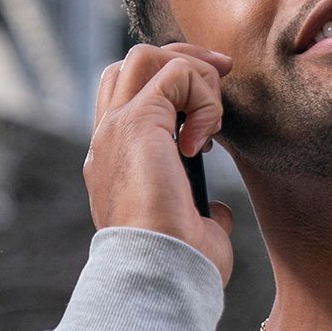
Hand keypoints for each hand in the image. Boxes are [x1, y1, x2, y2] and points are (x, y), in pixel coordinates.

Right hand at [84, 43, 235, 284]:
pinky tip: (207, 141)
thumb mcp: (190, 232)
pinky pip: (176, 75)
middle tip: (223, 77)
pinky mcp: (137, 124)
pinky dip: (204, 97)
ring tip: (213, 115)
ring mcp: (116, 129)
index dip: (175, 88)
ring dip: (193, 72)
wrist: (160, 274)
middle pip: (133, 63)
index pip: (131, 96)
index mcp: (116, 162)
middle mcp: (109, 140)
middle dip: (184, 61)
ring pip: (146, 56)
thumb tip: (214, 214)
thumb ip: (197, 212)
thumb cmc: (178, 265)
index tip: (213, 111)